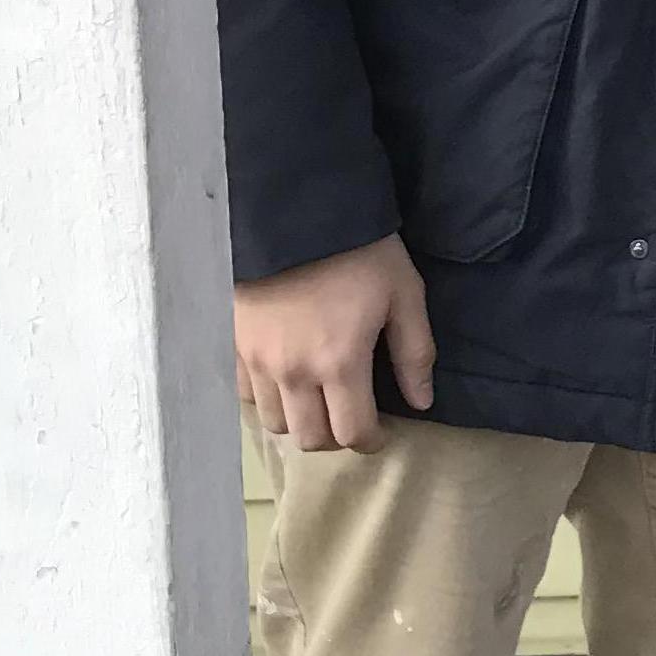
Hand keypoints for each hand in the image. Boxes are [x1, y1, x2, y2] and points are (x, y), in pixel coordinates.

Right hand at [234, 233, 434, 453]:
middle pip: (309, 438)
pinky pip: (246, 395)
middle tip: (351, 415)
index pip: (352, 433)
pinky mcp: (233, 344)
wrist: (296, 213)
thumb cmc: (361, 252)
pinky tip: (286, 380)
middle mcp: (293, 373)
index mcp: (339, 363)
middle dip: (336, 437)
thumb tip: (422, 403)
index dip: (371, 441)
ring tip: (319, 399)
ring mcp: (257, 361)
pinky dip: (268, 399)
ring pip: (274, 423)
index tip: (381, 432)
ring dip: (300, 421)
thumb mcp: (404, 294)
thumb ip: (414, 353)